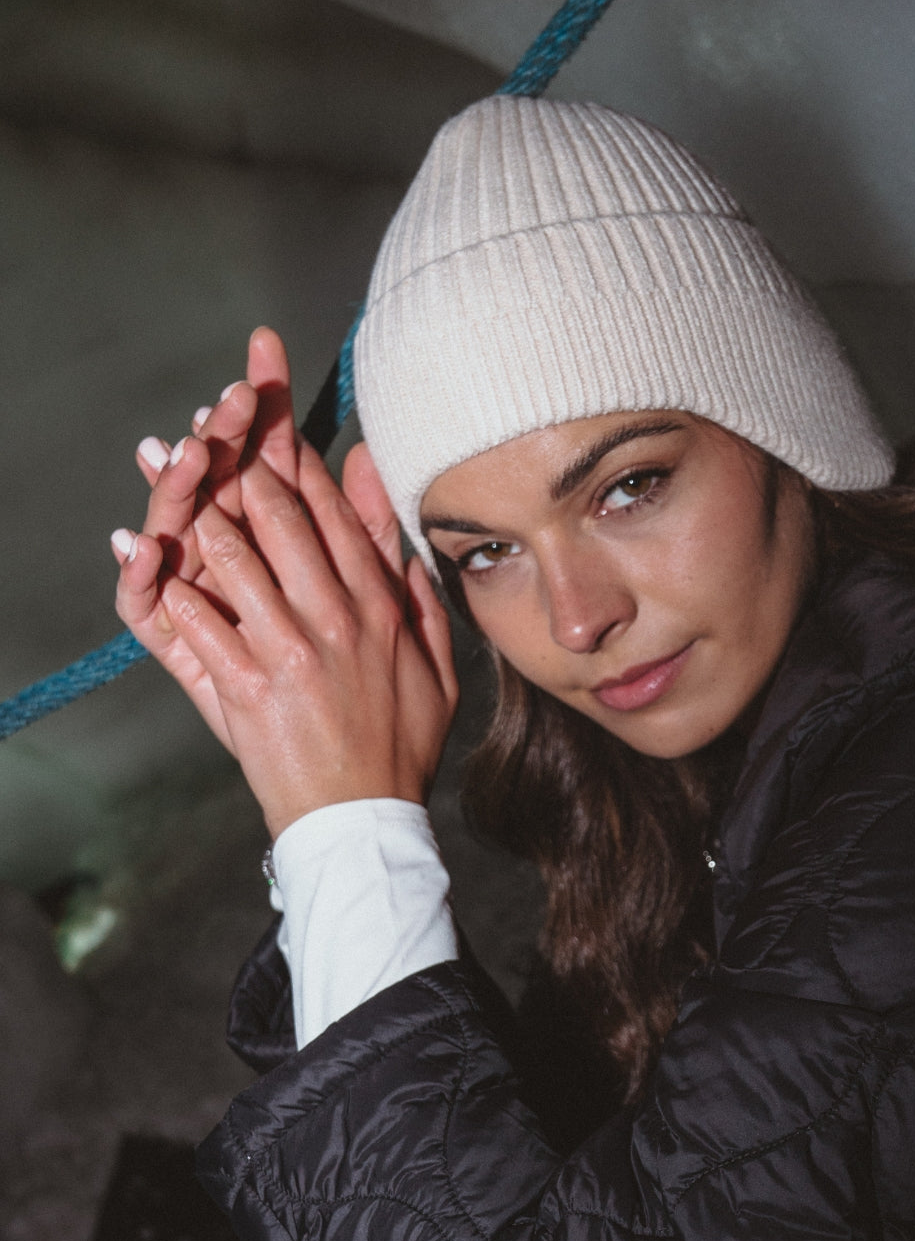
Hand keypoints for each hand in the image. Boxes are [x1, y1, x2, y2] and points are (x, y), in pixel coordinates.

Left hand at [114, 333, 457, 833]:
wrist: (365, 817)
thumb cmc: (403, 740)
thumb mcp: (435, 659)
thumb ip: (417, 587)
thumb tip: (410, 542)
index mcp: (379, 606)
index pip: (332, 514)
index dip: (297, 460)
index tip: (270, 423)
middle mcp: (335, 618)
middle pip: (280, 518)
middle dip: (243, 462)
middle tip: (214, 425)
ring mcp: (289, 651)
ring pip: (234, 556)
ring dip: (201, 511)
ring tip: (174, 472)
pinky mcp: (247, 688)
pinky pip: (202, 623)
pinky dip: (175, 588)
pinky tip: (153, 558)